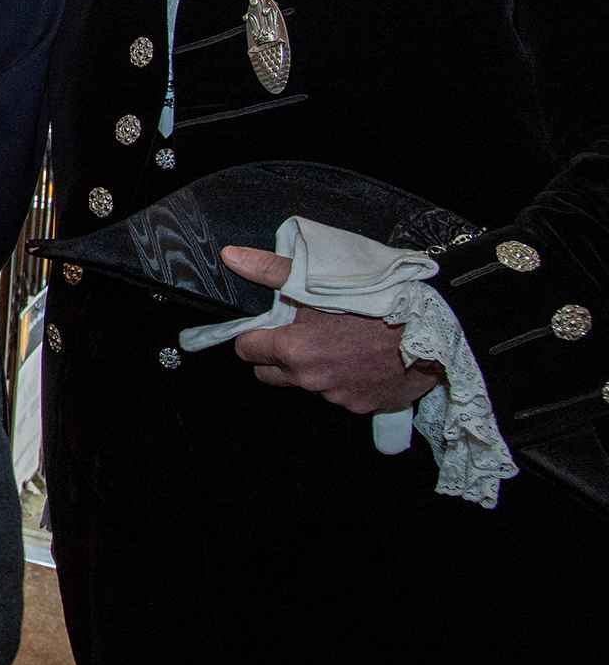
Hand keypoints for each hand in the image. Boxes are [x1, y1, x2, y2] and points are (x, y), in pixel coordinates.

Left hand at [222, 245, 442, 413]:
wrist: (433, 330)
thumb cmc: (378, 301)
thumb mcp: (321, 278)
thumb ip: (272, 271)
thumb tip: (233, 257)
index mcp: (293, 349)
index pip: (246, 350)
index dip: (254, 337)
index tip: (268, 327)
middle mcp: (309, 378)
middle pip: (270, 374)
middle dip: (277, 357)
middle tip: (301, 336)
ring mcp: (336, 397)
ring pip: (306, 385)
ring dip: (313, 369)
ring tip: (339, 344)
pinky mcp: (362, 406)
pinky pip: (340, 395)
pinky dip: (344, 381)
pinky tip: (360, 361)